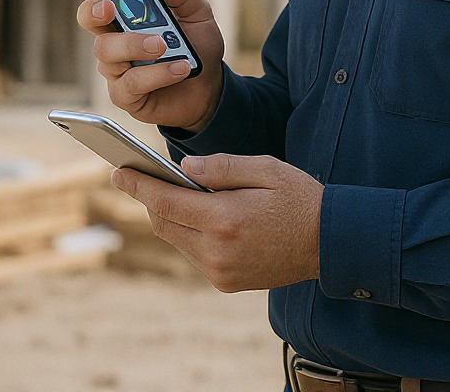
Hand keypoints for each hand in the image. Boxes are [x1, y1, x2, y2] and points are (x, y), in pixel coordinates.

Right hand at [77, 0, 224, 131]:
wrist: (210, 87)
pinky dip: (158, 74)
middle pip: (92, 25)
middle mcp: (116, 42)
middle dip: (97, 14)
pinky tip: (179, 69)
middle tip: (112, 9)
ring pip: (108, 54)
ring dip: (136, 46)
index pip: (98, 3)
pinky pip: (131, 83)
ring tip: (165, 46)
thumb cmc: (198, 47)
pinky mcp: (125, 95)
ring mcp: (118, 70)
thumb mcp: (198, 15)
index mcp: (127, 18)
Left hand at [113, 154, 323, 292]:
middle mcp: (217, 251)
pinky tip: (198, 215)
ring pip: (177, 240)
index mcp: (225, 218)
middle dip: (150, 199)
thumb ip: (221, 167)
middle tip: (138, 176)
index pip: (166, 201)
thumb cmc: (299, 198)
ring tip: (168, 192)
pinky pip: (195, 254)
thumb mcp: (265, 169)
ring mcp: (221, 272)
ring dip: (170, 217)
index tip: (119, 171)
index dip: (139, 185)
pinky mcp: (227, 282)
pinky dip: (189, 233)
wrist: (330, 243)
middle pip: (164, 223)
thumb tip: (182, 168)